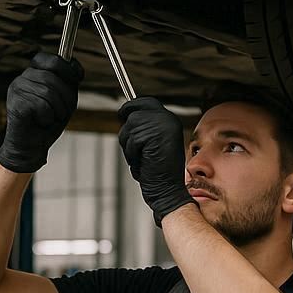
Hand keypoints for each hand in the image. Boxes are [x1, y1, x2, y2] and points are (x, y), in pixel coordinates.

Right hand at [0, 53, 83, 172]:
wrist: (32, 147)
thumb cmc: (49, 122)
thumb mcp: (65, 98)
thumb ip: (69, 81)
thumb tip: (75, 67)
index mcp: (33, 74)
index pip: (51, 59)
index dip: (66, 68)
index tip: (76, 79)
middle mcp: (22, 78)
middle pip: (53, 76)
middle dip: (66, 96)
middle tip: (64, 111)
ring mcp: (16, 90)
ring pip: (48, 92)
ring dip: (58, 109)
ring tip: (51, 118)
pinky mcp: (15, 104)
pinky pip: (42, 106)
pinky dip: (48, 118)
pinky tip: (41, 122)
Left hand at [118, 97, 195, 226]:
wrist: (168, 190)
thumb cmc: (159, 173)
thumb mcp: (153, 144)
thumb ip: (145, 128)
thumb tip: (126, 115)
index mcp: (170, 121)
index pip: (145, 102)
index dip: (131, 107)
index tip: (122, 113)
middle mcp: (168, 120)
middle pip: (134, 111)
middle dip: (128, 130)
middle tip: (135, 149)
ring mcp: (162, 126)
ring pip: (129, 126)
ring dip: (129, 146)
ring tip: (143, 158)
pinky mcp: (154, 135)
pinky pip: (131, 140)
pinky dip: (132, 154)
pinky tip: (144, 162)